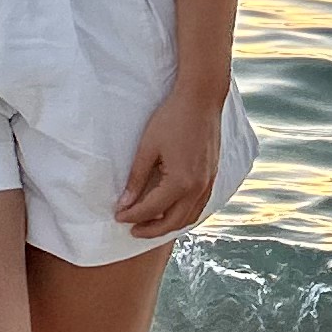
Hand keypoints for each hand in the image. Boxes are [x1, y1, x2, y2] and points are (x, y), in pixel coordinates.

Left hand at [113, 83, 224, 238]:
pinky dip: (184, 215)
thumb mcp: (147, 147)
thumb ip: (136, 178)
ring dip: (169, 225)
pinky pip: (199, 206)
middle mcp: (197, 188)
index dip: (132, 215)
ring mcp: (208, 183)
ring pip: (189, 217)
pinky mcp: (213, 177)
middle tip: (132, 230)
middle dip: (151, 230)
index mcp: (180, 182)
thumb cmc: (172, 118)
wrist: (201, 100)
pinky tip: (172, 211)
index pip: (152, 209)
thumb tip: (125, 203)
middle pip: (172, 221)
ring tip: (150, 225)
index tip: (118, 216)